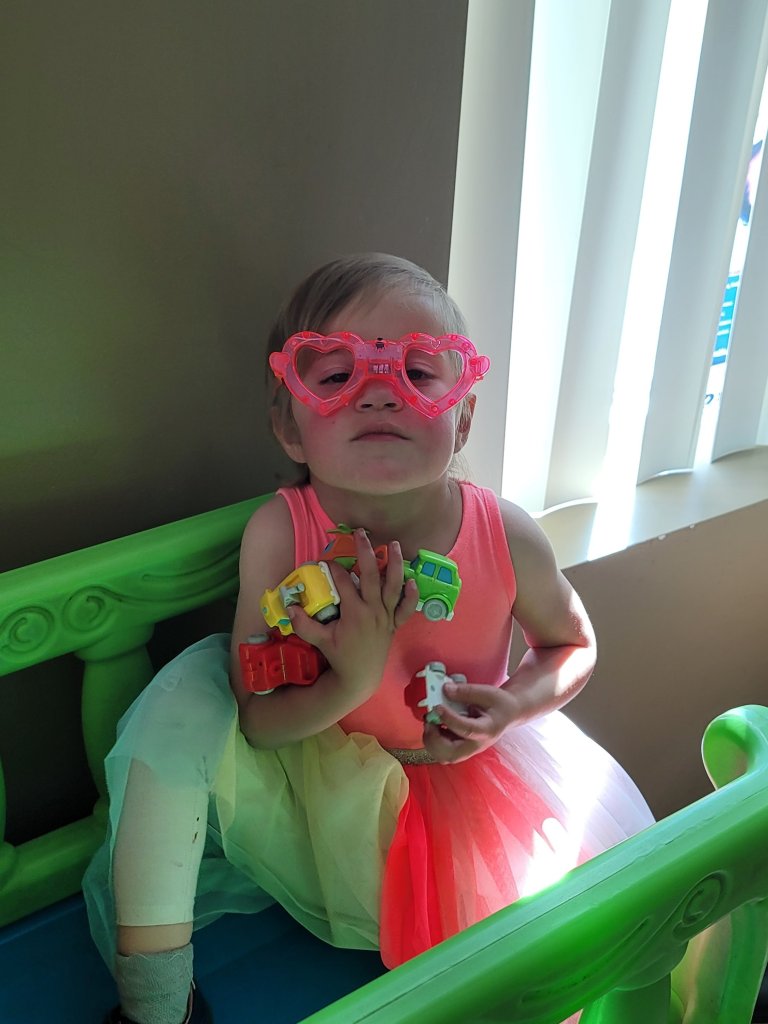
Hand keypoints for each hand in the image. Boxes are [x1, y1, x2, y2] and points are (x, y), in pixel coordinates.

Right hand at [286, 530, 418, 702]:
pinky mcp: (394, 624)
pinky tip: (412, 580)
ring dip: (394, 564)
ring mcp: (386, 616)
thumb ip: (304, 624)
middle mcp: (373, 610)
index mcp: (355, 612)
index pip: (344, 582)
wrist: (360, 677)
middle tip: (361, 534)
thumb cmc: (340, 657)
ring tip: (395, 545)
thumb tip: (289, 607)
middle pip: (371, 575)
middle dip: (366, 552)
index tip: (326, 561)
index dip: (334, 569)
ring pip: (393, 585)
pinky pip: (405, 608)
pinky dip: (410, 595)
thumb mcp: (319, 640)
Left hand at [423, 681, 520, 763]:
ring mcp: (468, 749)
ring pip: (445, 756)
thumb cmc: (500, 704)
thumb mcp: (487, 692)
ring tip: (430, 722)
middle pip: (452, 754)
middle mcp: (476, 745)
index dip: (449, 719)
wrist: (508, 714)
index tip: (437, 707)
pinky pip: (443, 752)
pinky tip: (434, 724)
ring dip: (432, 741)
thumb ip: (466, 691)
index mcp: (486, 730)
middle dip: (435, 739)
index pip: (467, 730)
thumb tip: (445, 689)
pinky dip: (433, 740)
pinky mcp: (461, 748)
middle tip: (429, 720)